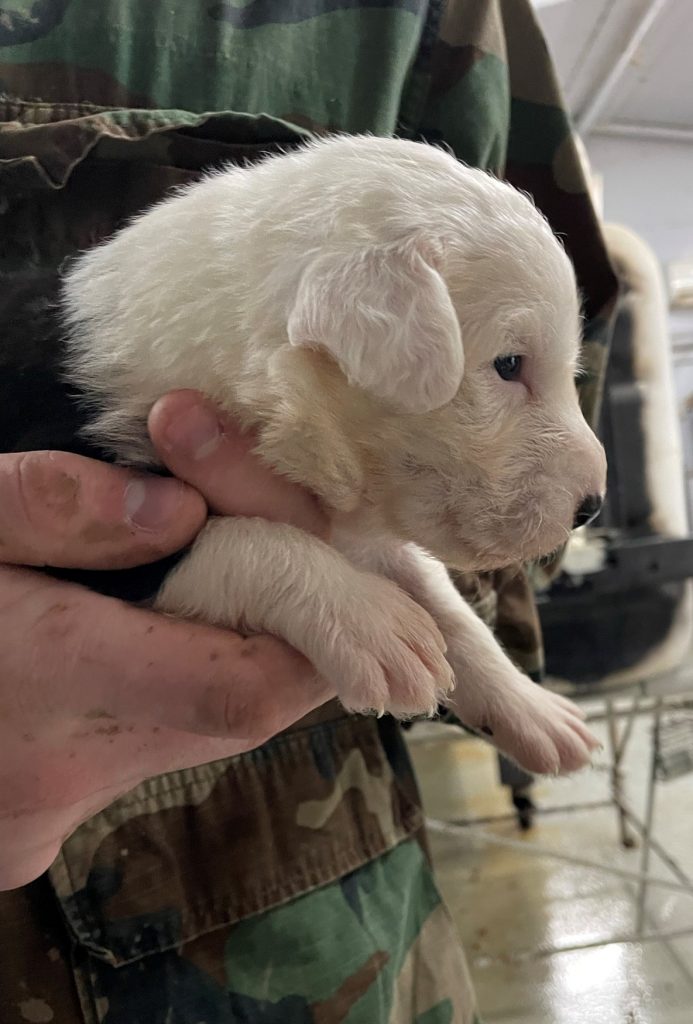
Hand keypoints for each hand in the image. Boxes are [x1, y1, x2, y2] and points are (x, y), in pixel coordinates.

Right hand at [0, 390, 332, 889]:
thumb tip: (179, 510)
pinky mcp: (39, 820)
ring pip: (207, 734)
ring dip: (238, 657)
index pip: (243, 689)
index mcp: (42, 681)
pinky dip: (187, 686)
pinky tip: (161, 630)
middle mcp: (62, 767)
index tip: (341, 572)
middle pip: (245, 715)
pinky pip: (158, 747)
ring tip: (228, 579)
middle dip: (295, 638)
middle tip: (300, 560)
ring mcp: (51, 807)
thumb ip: (52, 504)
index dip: (323, 637)